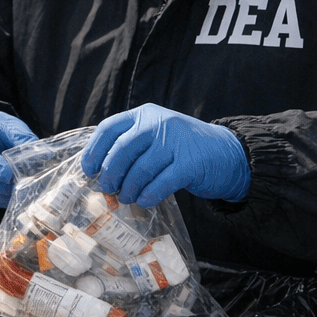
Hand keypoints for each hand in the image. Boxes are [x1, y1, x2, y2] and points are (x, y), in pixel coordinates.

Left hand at [80, 103, 249, 206]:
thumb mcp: (156, 136)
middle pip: (122, 150)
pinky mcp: (191, 163)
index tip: (89, 170)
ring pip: (140, 169)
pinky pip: (162, 183)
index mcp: (145, 114)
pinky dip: (149, 195)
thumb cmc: (182, 150)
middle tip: (108, 189)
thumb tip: (99, 172)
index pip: (109, 128)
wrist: (228, 154)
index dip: (94, 151)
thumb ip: (132, 145)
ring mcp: (176, 142)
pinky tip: (144, 202)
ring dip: (129, 188)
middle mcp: (159, 123)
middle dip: (111, 173)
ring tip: (126, 198)